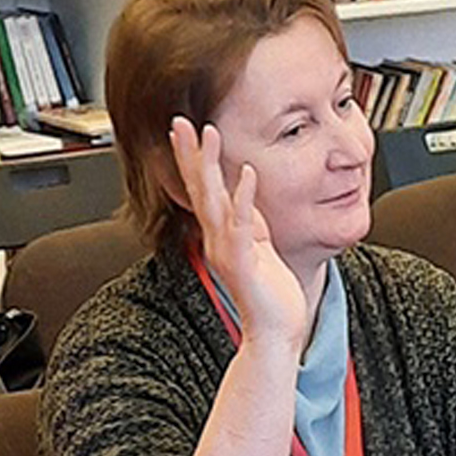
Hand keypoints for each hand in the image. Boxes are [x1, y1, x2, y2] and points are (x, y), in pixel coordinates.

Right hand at [169, 116, 305, 348]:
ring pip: (214, 201)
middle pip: (199, 189)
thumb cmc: (271, 296)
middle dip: (189, 153)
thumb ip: (250, 223)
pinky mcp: (244, 264)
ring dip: (211, 165)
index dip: (193, 159)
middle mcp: (218, 241)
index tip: (186, 130)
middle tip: (180, 121)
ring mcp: (228, 251)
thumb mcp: (259, 249)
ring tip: (209, 132)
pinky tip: (247, 174)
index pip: (203, 190)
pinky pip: (242, 226)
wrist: (275, 334)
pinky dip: (243, 199)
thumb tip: (248, 197)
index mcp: (222, 236)